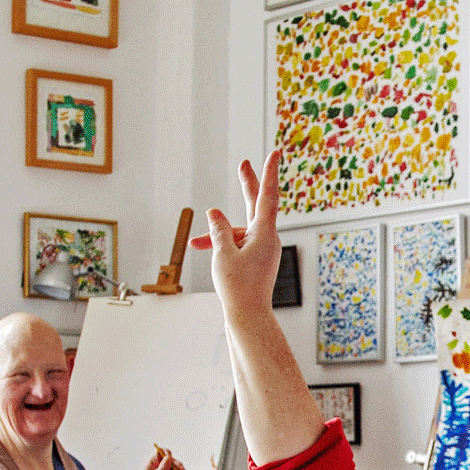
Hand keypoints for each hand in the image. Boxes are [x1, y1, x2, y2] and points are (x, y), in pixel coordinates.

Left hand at [137, 446, 185, 469]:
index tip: (169, 458)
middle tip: (178, 469)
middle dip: (176, 463)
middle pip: (171, 458)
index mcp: (152, 464)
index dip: (165, 453)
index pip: (159, 452)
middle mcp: (161, 466)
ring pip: (178, 464)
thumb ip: (162, 469)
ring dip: (181, 469)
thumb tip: (167, 458)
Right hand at [190, 150, 281, 316]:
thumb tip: (215, 212)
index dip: (268, 173)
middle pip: (256, 205)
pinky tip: (201, 246)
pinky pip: (238, 244)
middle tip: (243, 164)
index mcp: (264, 233)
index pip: (267, 196)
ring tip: (195, 244)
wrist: (248, 316)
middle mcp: (267, 238)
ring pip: (238, 231)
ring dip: (216, 234)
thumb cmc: (237, 287)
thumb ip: (218, 230)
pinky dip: (221, 244)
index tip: (274, 153)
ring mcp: (263, 249)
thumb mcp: (222, 253)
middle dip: (247, 185)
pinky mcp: (257, 259)